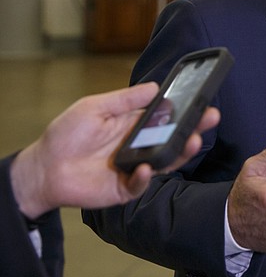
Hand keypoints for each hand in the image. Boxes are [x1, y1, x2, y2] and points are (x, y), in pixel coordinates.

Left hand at [10, 82, 220, 219]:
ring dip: (181, 153)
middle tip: (211, 117)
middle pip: (175, 138)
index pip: (168, 116)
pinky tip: (143, 169)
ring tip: (193, 141)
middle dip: (195, 128)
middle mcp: (141, 146)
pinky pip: (140, 185)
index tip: (203, 100)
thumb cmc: (66, 135)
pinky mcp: (124, 189)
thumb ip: (124, 99)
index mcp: (136, 124)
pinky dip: (144, 178)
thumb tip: (155, 87)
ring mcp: (135, 168)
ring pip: (166, 162)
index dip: (186, 109)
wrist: (43, 168)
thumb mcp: (94, 107)